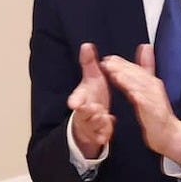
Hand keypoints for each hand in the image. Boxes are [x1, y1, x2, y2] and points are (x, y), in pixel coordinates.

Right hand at [67, 43, 114, 157]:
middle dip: (88, 111)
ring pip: (92, 124)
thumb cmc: (93, 96)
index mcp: (82, 97)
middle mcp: (84, 111)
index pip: (76, 98)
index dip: (76, 100)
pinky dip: (102, 134)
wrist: (92, 119)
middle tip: (96, 109)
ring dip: (98, 122)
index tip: (74, 103)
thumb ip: (89, 64)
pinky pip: (99, 136)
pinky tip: (106, 134)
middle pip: (83, 112)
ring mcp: (90, 124)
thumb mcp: (92, 79)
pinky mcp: (97, 135)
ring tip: (103, 117)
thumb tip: (87, 45)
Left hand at [101, 45, 180, 165]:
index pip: (135, 69)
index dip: (122, 63)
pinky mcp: (156, 112)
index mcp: (151, 82)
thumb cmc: (157, 112)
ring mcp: (155, 100)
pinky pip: (147, 103)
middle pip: (137, 75)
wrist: (170, 134)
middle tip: (107, 63)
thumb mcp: (152, 88)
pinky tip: (131, 93)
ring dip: (128, 79)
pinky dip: (139, 96)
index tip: (108, 58)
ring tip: (114, 74)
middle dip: (122, 68)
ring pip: (141, 86)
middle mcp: (154, 88)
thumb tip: (146, 47)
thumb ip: (147, 68)